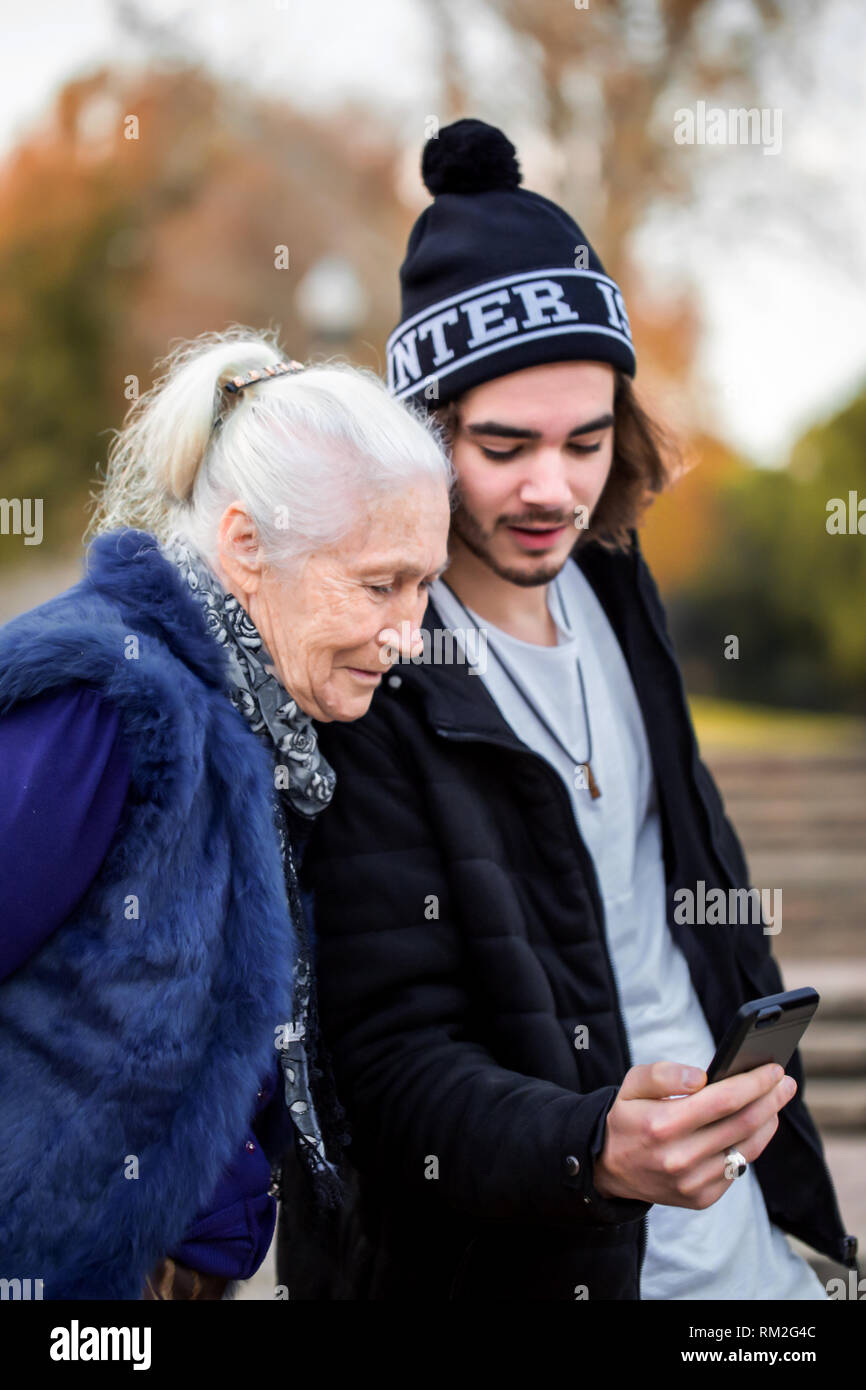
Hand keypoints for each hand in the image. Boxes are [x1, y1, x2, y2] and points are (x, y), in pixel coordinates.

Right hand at [592, 1060, 795, 1209]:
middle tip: (785, 1082)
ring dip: (767, 1122)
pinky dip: (750, 1145)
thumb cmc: (627, 1117)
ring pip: (746, 1149)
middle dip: (770, 1099)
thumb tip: (702, 1076)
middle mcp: (679, 1159)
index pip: (723, 1101)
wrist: (609, 1167)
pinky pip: (737, 1169)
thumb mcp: (633, 1084)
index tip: (773, 1070)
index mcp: (662, 1125)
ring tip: (774, 1102)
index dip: (754, 1083)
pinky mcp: (701, 1198)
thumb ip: (665, 1074)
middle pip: (742, 1124)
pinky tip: (754, 1127)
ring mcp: (692, 1183)